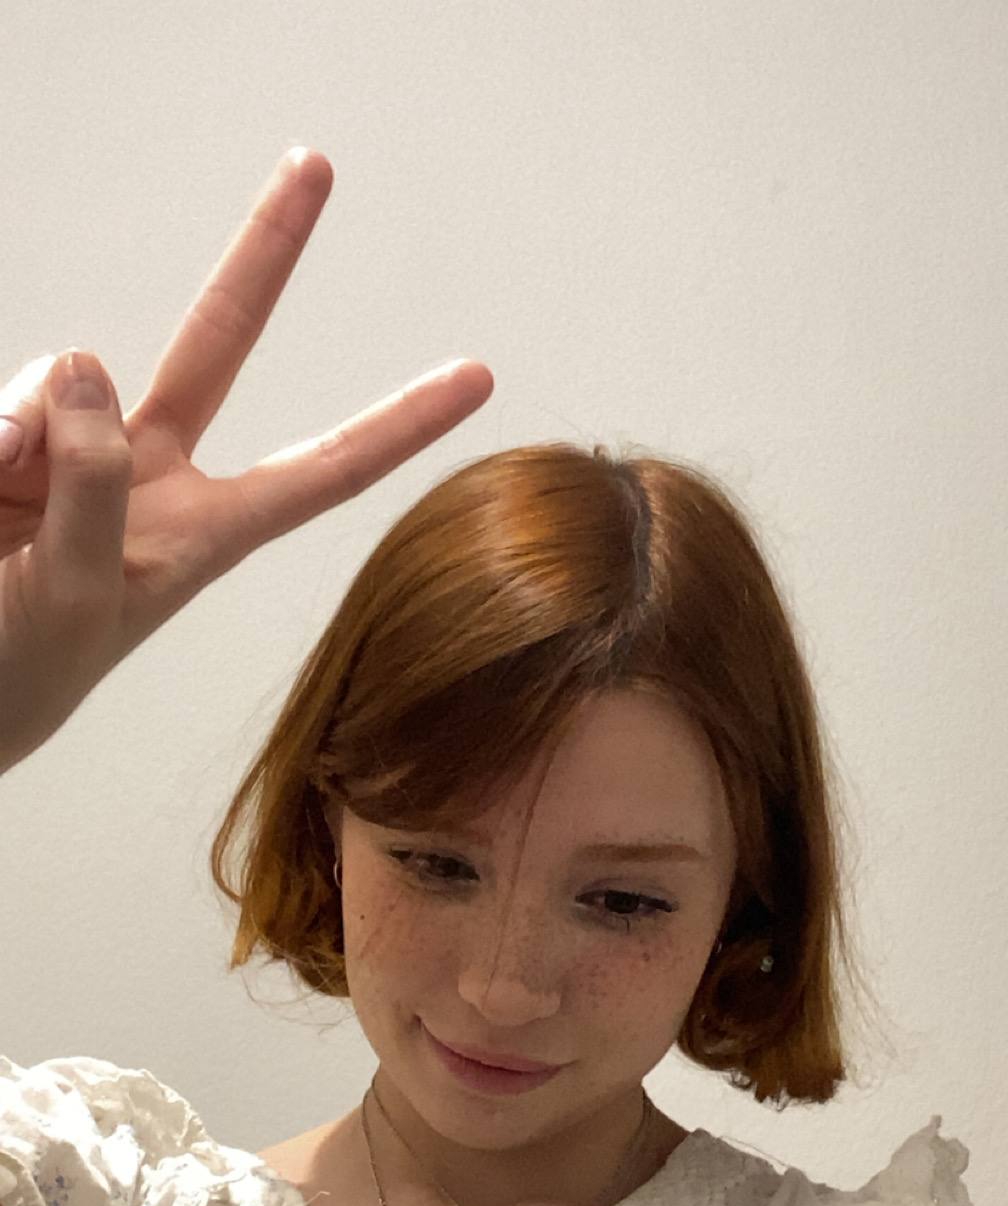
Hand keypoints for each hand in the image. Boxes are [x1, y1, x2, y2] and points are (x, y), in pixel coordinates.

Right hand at [0, 146, 492, 773]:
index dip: (396, 425)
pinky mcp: (14, 434)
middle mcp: (151, 474)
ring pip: (71, 373)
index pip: (322, 469)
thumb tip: (87, 368)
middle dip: (265, 252)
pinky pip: (11, 395)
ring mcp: (78, 448)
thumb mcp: (80, 593)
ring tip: (3, 504)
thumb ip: (97, 485)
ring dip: (33, 421)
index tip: (477, 379)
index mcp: (206, 533)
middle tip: (319, 164)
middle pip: (220, 339)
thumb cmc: (26, 668)